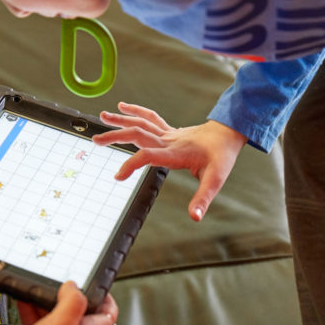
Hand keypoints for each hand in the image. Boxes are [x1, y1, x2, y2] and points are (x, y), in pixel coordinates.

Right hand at [11, 281, 117, 324]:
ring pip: (60, 319)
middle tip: (58, 286)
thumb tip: (74, 286)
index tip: (93, 282)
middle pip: (81, 312)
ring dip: (49, 304)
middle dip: (67, 297)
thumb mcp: (61, 323)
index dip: (104, 294)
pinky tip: (27, 304)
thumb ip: (72, 300)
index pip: (109, 310)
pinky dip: (37, 315)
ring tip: (38, 292)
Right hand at [92, 102, 246, 220]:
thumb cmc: (222, 156)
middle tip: (96, 141)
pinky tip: (122, 107)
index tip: (117, 177)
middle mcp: (169, 141)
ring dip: (120, 121)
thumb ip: (203, 198)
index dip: (131, 165)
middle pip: (138, 135)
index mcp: (176, 153)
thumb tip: (194, 217)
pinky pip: (149, 118)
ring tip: (101, 117)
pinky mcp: (169, 131)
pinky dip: (135, 111)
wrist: (228, 133)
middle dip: (116, 137)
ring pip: (140, 124)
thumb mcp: (215, 179)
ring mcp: (168, 134)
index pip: (148, 156)